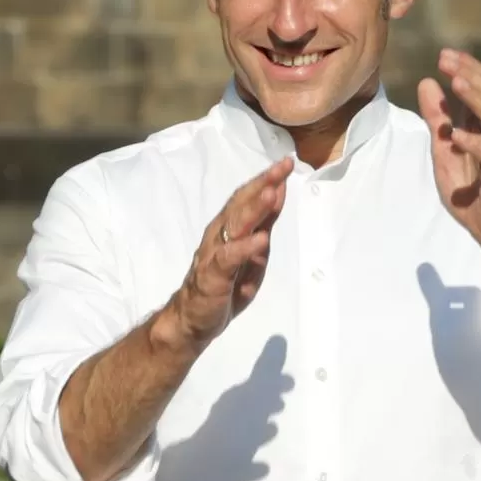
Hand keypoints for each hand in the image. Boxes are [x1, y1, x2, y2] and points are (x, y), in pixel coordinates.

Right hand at [162, 152, 292, 350]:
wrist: (193, 318)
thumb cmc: (225, 284)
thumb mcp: (253, 250)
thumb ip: (264, 222)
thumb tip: (278, 191)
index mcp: (230, 226)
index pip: (247, 197)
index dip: (266, 179)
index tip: (286, 162)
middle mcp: (220, 233)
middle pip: (241, 204)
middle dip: (262, 184)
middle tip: (281, 167)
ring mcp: (214, 253)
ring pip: (235, 226)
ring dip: (254, 209)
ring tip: (272, 193)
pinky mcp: (212, 275)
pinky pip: (228, 258)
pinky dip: (245, 248)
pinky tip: (260, 240)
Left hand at [420, 47, 480, 260]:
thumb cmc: (471, 190)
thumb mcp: (444, 150)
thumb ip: (437, 119)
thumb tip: (426, 82)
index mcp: (480, 125)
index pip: (479, 87)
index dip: (465, 68)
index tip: (445, 55)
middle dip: (468, 74)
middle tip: (447, 59)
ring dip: (475, 98)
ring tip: (456, 82)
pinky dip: (475, 143)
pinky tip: (458, 134)